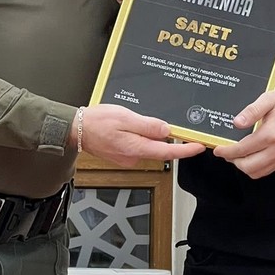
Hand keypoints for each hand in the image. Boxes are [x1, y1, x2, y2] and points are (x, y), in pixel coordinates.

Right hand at [76, 104, 205, 166]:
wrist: (76, 129)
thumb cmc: (96, 122)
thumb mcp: (125, 117)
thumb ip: (147, 125)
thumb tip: (166, 131)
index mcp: (135, 148)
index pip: (167, 152)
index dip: (185, 151)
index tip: (198, 147)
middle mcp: (133, 157)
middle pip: (158, 148)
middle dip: (164, 137)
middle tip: (162, 125)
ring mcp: (127, 157)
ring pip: (147, 145)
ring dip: (149, 134)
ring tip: (134, 120)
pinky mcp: (123, 154)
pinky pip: (138, 144)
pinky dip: (140, 136)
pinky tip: (129, 126)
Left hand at [213, 89, 274, 178]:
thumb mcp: (271, 99)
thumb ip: (252, 110)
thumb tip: (236, 123)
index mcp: (270, 134)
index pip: (242, 150)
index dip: (227, 151)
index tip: (218, 149)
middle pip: (247, 166)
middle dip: (233, 161)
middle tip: (227, 152)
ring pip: (256, 172)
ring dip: (244, 166)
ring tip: (238, 155)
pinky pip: (267, 171)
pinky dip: (255, 168)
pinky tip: (252, 157)